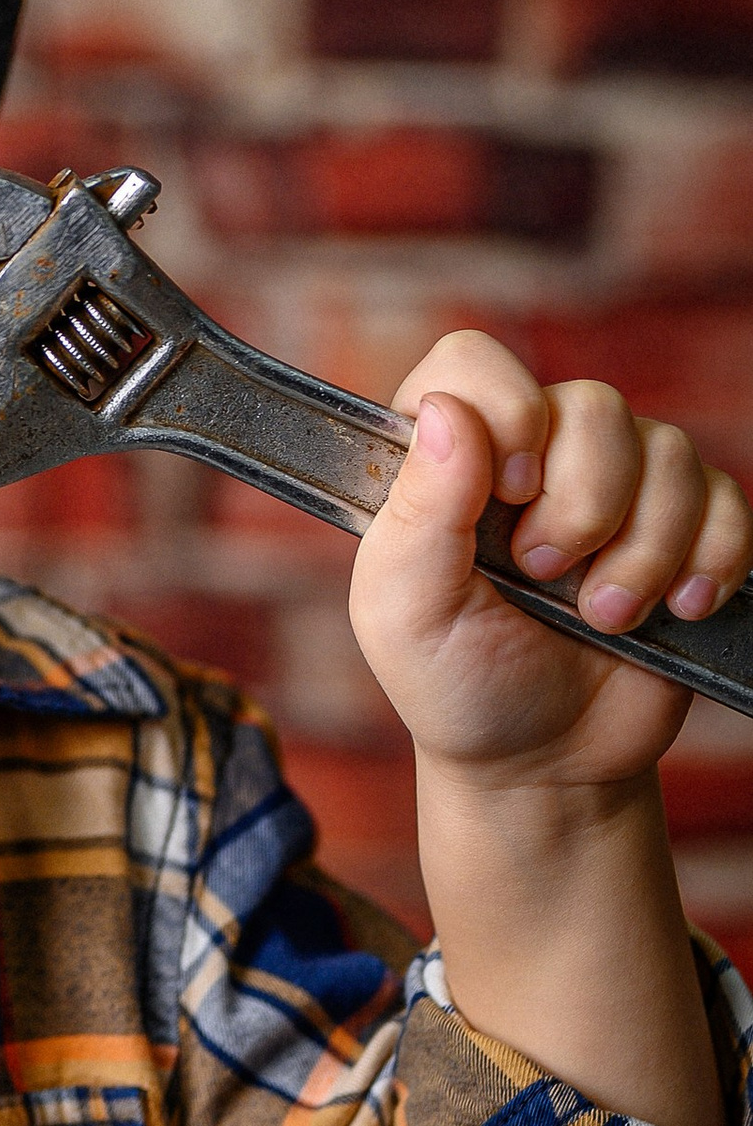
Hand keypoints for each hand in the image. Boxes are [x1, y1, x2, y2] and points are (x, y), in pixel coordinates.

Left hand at [350, 334, 752, 789]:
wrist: (545, 761)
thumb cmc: (456, 685)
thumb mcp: (405, 610)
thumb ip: (418, 510)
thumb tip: (445, 411)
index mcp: (448, 461)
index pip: (473, 363)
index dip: (506, 410)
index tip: (509, 490)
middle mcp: (534, 456)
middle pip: (592, 406)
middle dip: (582, 508)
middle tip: (547, 579)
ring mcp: (614, 487)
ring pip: (666, 451)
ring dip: (642, 551)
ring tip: (603, 616)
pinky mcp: (683, 525)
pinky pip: (726, 496)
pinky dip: (709, 558)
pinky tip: (675, 609)